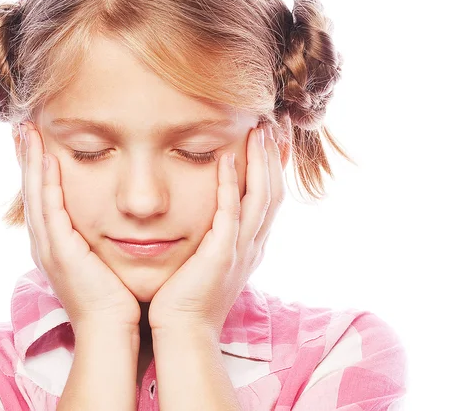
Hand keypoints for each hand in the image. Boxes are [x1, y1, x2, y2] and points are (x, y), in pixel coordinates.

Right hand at [19, 121, 140, 335]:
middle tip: (22, 127)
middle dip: (26, 158)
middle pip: (31, 191)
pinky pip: (50, 209)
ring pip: (35, 195)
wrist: (111, 330)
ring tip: (26, 131)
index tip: (35, 141)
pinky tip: (46, 158)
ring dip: (30, 162)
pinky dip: (46, 183)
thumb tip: (113, 221)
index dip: (35, 169)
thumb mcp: (101, 261)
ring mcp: (49, 247)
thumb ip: (99, 239)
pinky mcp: (60, 251)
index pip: (42, 197)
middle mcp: (45, 243)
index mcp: (55, 244)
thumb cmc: (114, 298)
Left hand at [148, 124, 284, 334]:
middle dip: (272, 159)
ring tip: (257, 132)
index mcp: (250, 246)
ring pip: (260, 198)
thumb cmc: (188, 296)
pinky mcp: (221, 255)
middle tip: (269, 127)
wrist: (183, 330)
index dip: (272, 169)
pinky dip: (230, 185)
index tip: (268, 141)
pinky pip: (230, 213)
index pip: (269, 199)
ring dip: (260, 163)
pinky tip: (226, 159)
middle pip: (273, 193)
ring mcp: (240, 251)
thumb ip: (216, 237)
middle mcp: (253, 246)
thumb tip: (212, 215)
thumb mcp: (209, 261)